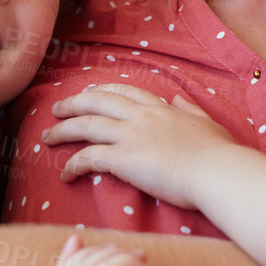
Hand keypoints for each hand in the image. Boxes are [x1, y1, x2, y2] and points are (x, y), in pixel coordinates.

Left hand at [42, 85, 231, 208]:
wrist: (215, 171)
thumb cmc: (218, 154)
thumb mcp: (207, 122)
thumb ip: (189, 110)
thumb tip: (178, 99)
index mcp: (160, 108)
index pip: (126, 92)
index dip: (103, 92)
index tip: (90, 93)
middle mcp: (141, 116)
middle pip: (97, 101)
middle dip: (73, 103)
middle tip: (56, 109)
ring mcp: (130, 135)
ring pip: (86, 125)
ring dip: (63, 130)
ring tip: (47, 137)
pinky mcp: (123, 159)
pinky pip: (88, 157)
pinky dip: (72, 163)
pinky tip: (65, 173)